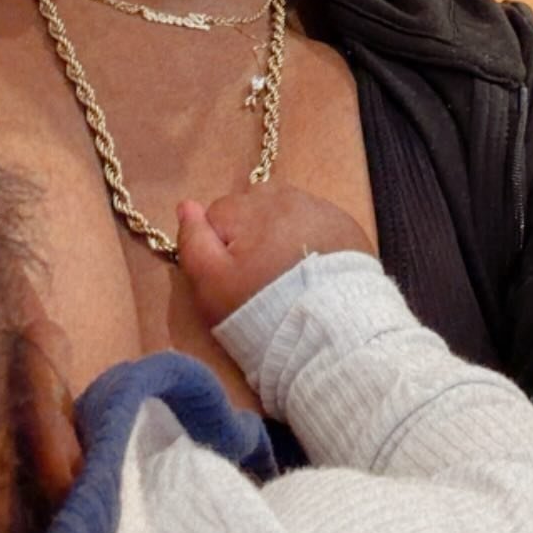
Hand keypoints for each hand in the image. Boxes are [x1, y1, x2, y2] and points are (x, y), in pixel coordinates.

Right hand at [176, 183, 373, 326]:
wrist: (330, 335)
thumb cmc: (261, 312)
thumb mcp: (212, 286)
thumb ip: (193, 242)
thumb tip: (186, 205)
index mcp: (248, 209)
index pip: (217, 215)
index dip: (220, 248)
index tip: (233, 277)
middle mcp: (284, 198)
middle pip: (252, 208)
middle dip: (250, 235)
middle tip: (260, 278)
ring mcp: (319, 209)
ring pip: (285, 212)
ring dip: (280, 234)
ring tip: (287, 275)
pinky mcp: (346, 225)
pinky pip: (316, 223)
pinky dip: (310, 240)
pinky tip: (313, 271)